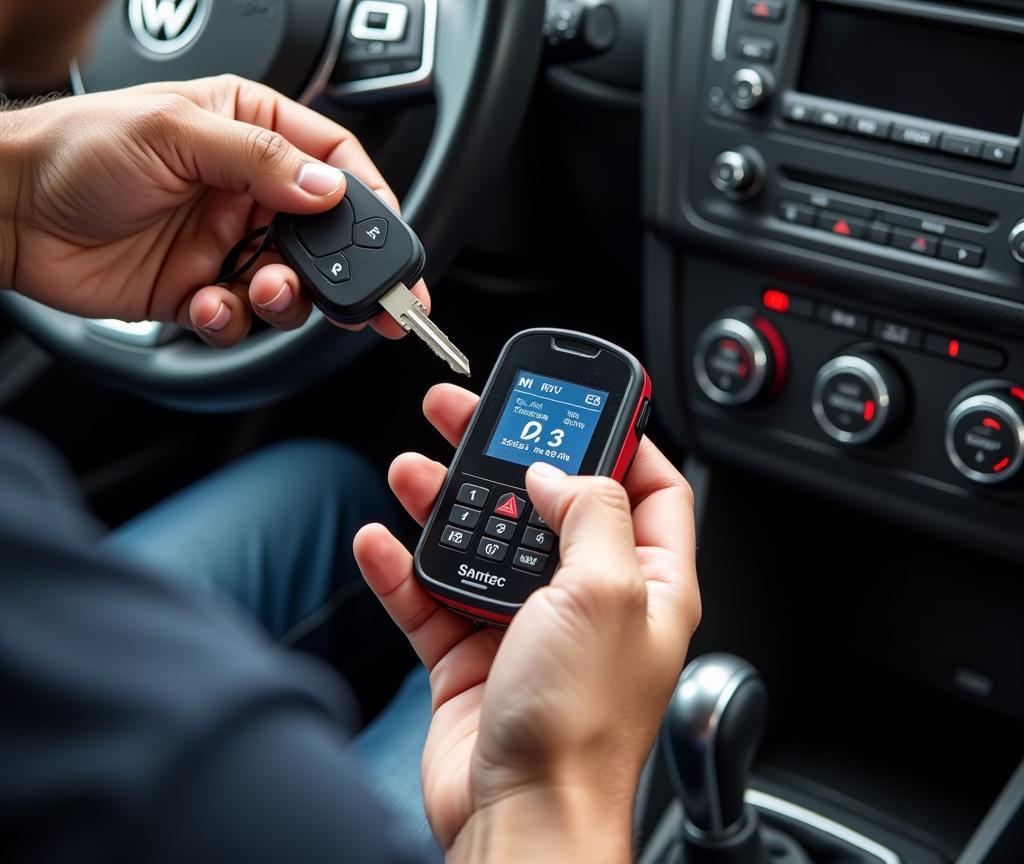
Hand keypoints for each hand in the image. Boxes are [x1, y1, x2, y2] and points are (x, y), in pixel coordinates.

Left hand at [0, 74, 428, 345]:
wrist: (6, 212)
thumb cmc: (73, 148)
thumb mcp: (172, 132)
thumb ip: (258, 158)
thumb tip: (326, 187)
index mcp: (251, 130)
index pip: (335, 159)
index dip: (370, 198)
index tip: (390, 238)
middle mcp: (247, 188)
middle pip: (326, 233)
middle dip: (346, 270)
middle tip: (368, 301)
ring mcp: (226, 241)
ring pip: (291, 282)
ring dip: (286, 297)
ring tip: (262, 290)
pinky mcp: (201, 288)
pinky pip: (241, 316)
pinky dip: (232, 320)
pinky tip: (205, 304)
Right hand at [354, 385, 699, 860]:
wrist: (521, 820)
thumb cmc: (581, 725)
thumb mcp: (608, 590)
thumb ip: (589, 512)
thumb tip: (555, 473)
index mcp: (646, 580)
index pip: (648, 487)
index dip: (620, 439)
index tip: (580, 404)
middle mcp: (588, 597)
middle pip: (547, 501)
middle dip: (506, 454)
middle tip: (467, 414)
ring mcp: (525, 625)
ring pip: (483, 539)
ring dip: (444, 501)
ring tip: (412, 467)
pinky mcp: (470, 654)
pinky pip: (430, 595)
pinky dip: (401, 567)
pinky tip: (379, 542)